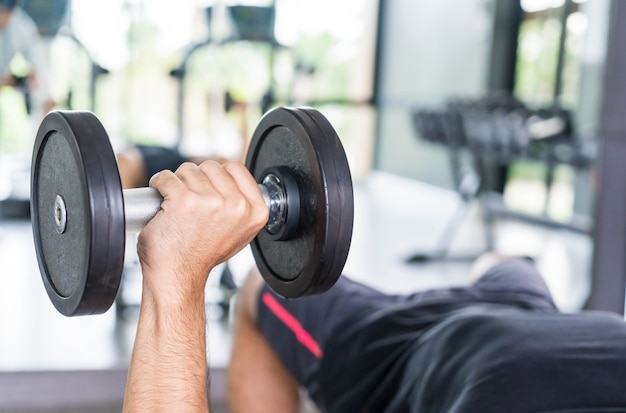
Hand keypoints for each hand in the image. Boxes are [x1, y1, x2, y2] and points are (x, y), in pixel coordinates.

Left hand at [136, 161, 267, 302]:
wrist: (178, 276)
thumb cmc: (203, 255)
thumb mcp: (239, 231)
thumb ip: (242, 204)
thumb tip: (233, 178)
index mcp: (256, 211)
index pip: (236, 167)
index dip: (218, 177)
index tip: (209, 192)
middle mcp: (237, 206)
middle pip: (211, 166)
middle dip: (197, 179)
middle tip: (192, 205)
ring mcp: (211, 202)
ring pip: (188, 169)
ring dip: (178, 184)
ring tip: (178, 208)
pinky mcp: (183, 201)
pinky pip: (166, 177)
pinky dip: (159, 185)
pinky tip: (162, 202)